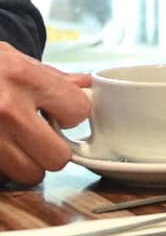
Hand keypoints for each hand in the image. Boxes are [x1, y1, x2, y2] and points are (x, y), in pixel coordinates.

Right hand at [0, 44, 90, 185]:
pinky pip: (1, 177)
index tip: (62, 112)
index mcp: (23, 78)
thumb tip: (88, 84)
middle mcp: (6, 108)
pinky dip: (4, 167)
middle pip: (57, 157)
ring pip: (28, 174)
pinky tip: (1, 147)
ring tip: (16, 144)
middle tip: (42, 138)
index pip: (78, 111)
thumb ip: (51, 76)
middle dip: (53, 150)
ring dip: (26, 164)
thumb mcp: (13, 59)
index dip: (73, 114)